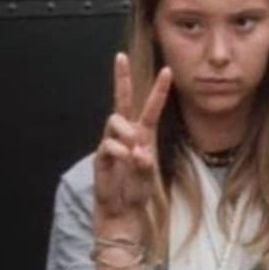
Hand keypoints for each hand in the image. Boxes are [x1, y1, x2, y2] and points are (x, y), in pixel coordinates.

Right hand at [93, 53, 171, 227]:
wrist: (122, 213)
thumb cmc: (136, 192)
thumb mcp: (148, 177)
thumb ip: (145, 163)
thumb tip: (136, 150)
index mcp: (143, 135)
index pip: (150, 108)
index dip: (159, 89)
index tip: (167, 70)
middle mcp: (127, 135)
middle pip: (123, 100)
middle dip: (122, 78)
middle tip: (120, 56)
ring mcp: (112, 144)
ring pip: (115, 119)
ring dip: (125, 131)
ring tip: (132, 150)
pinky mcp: (101, 156)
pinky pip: (109, 143)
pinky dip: (119, 150)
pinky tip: (125, 160)